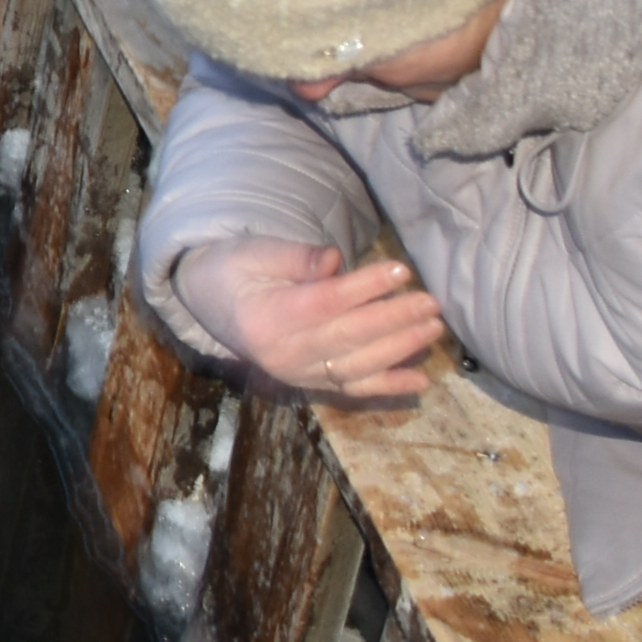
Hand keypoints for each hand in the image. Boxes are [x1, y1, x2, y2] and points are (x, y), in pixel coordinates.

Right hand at [172, 237, 446, 405]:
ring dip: (400, 350)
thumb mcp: (257, 252)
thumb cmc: (235, 269)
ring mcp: (296, 374)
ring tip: (432, 328)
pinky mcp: (309, 384)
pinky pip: (353, 390)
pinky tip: (420, 381)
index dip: (365, 288)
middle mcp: (281, 355)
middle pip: (346, 337)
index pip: (324, 304)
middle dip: (394, 320)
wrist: (208, 303)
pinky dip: (388, 387)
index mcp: (264, 318)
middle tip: (430, 303)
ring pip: (357, 367)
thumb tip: (335, 259)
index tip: (401, 271)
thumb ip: (297, 257)